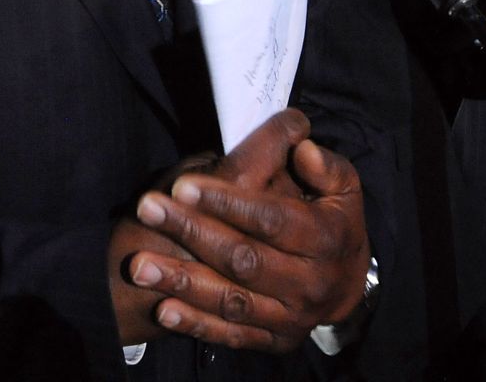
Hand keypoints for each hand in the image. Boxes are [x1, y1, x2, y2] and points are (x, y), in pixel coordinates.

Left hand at [129, 110, 371, 352]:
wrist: (345, 286)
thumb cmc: (332, 223)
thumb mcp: (343, 190)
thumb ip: (326, 167)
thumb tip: (304, 147)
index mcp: (324, 240)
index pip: (272, 219)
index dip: (228, 202)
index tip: (183, 185)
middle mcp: (309, 283)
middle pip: (244, 258)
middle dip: (191, 232)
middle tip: (147, 208)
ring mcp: (290, 316)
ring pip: (232, 300)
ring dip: (183, 283)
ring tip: (140, 265)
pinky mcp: (273, 339)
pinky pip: (231, 334)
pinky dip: (197, 324)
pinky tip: (164, 310)